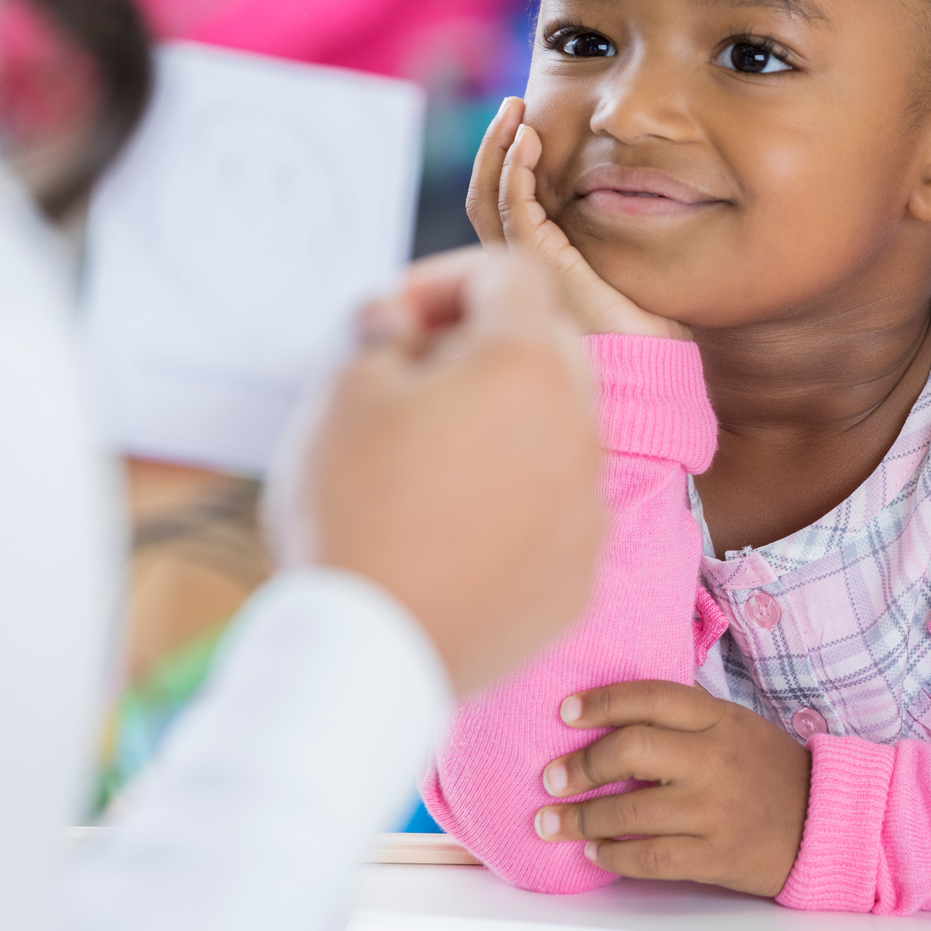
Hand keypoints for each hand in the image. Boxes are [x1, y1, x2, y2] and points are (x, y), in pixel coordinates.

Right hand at [267, 249, 603, 695]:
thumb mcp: (341, 390)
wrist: (366, 654)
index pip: (510, 275)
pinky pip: (555, 510)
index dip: (444, 279)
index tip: (394, 318)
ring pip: (555, 433)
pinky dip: (513, 502)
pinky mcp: (581, 572)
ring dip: (501, 426)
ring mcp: (589, 506)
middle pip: (545, 350)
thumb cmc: (348, 510)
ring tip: (424, 464)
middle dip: (479, 347)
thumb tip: (401, 319)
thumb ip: (384, 331)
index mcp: (528, 365)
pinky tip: (451, 530)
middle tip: (406, 383)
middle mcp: (581, 428)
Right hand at [466, 97, 687, 340]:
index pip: (502, 206)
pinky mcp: (538, 263)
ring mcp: (525, 266)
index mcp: (536, 265)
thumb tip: (628, 191)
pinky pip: (513, 208)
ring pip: (489, 198)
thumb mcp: (625, 264)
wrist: (649, 361)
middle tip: (513, 107)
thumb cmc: (646, 325)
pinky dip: (515, 170)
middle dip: (495, 146)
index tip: (526, 126)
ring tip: (515, 112)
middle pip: (486, 196)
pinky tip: (528, 141)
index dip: (507, 163)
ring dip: (499, 149)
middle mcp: (521, 266)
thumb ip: (610, 233)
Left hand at [532, 681, 811, 896]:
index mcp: (719, 720)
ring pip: (631, 813)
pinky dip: (613, 856)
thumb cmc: (768, 770)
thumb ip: (684, 718)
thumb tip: (614, 714)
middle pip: (632, 751)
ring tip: (553, 821)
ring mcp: (715, 811)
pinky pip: (650, 858)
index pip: (650, 699)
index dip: (601, 703)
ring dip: (581, 819)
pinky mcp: (716, 856)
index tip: (566, 712)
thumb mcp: (735, 725)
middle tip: (551, 778)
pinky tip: (594, 852)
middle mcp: (715, 760)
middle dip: (581, 766)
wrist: (822, 822)